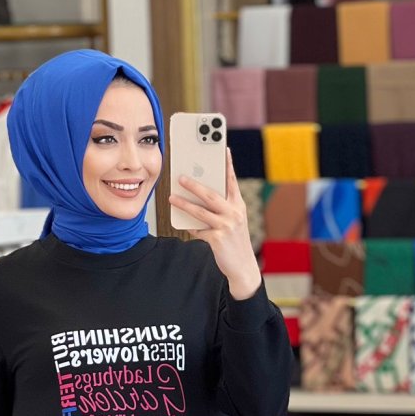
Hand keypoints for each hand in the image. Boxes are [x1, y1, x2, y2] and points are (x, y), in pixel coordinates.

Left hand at [169, 148, 260, 300]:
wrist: (243, 266)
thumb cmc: (235, 242)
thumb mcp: (233, 222)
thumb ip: (221, 209)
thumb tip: (199, 199)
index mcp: (239, 206)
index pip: (232, 181)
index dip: (227, 164)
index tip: (223, 149)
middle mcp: (234, 213)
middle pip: (211, 194)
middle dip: (194, 184)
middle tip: (180, 177)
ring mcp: (226, 226)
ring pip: (201, 211)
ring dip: (184, 204)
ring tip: (172, 198)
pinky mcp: (217, 239)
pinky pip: (198, 230)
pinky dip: (191, 227)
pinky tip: (185, 225)